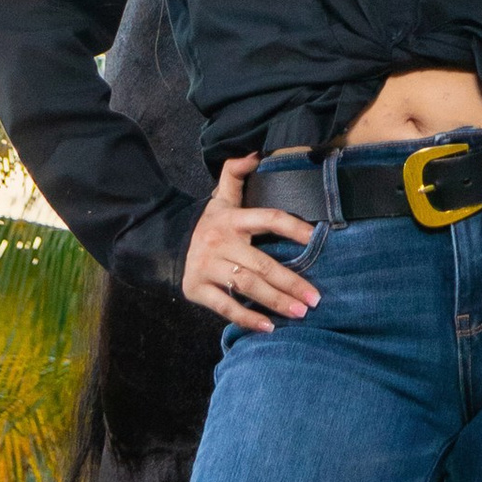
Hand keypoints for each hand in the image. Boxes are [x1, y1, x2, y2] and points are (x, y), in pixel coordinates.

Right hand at [184, 154, 318, 330]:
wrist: (166, 244)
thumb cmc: (209, 224)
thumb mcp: (220, 198)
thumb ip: (236, 174)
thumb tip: (255, 154)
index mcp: (231, 219)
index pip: (267, 218)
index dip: (292, 226)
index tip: (316, 237)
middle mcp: (219, 242)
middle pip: (261, 263)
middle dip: (290, 281)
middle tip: (315, 298)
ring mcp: (207, 267)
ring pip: (246, 286)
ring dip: (275, 301)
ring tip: (300, 312)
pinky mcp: (196, 289)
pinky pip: (225, 306)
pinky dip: (247, 318)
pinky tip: (269, 327)